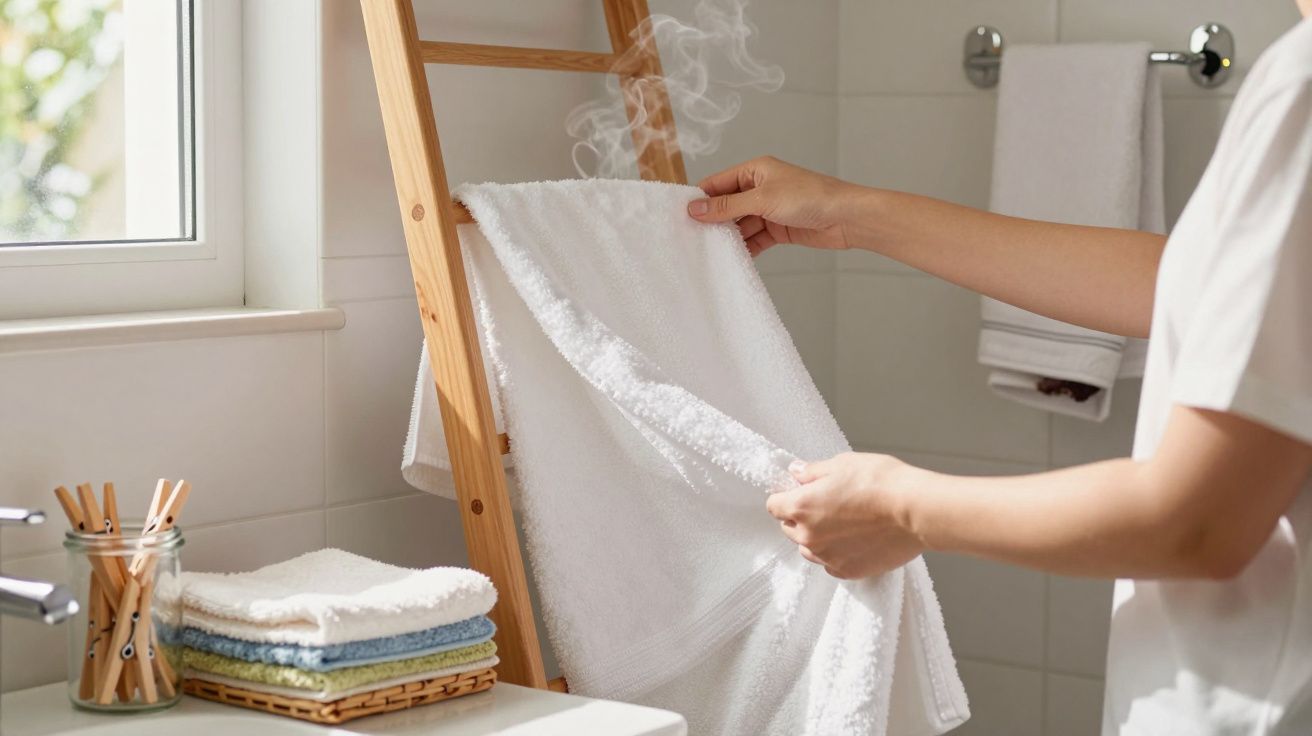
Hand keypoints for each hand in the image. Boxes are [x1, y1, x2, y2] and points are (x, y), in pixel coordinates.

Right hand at [687, 156, 860, 255]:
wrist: (846, 218)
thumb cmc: (810, 197)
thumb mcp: (762, 200)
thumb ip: (727, 206)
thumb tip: (696, 208)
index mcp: (755, 170)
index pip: (718, 183)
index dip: (700, 198)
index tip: (681, 215)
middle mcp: (760, 188)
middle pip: (727, 205)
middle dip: (712, 221)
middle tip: (691, 238)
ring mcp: (769, 209)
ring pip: (740, 224)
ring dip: (728, 237)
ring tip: (710, 252)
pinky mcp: (778, 229)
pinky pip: (755, 239)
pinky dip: (745, 248)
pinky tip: (733, 258)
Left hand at [766, 452, 926, 579]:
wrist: (914, 510)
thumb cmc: (881, 483)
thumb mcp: (842, 464)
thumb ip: (813, 472)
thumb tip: (797, 473)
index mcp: (801, 507)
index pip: (774, 506)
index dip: (786, 497)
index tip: (799, 492)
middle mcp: (809, 536)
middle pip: (789, 529)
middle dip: (801, 517)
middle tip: (826, 504)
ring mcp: (828, 557)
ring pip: (809, 549)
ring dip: (817, 538)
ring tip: (843, 523)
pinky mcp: (849, 571)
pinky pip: (831, 564)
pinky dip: (837, 553)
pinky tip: (855, 539)